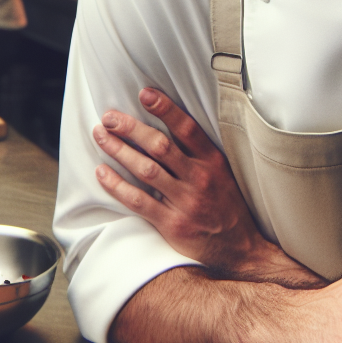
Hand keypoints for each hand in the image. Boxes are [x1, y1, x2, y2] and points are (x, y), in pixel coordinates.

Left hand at [94, 89, 312, 282]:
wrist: (241, 248)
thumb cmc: (227, 205)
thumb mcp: (222, 172)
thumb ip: (198, 152)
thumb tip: (168, 126)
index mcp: (212, 161)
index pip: (186, 128)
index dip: (165, 109)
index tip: (144, 94)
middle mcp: (199, 178)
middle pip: (160, 146)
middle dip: (131, 128)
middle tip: (110, 117)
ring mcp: (185, 202)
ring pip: (146, 170)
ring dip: (119, 150)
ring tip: (101, 136)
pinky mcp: (172, 224)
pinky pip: (138, 201)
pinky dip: (117, 186)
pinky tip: (102, 173)